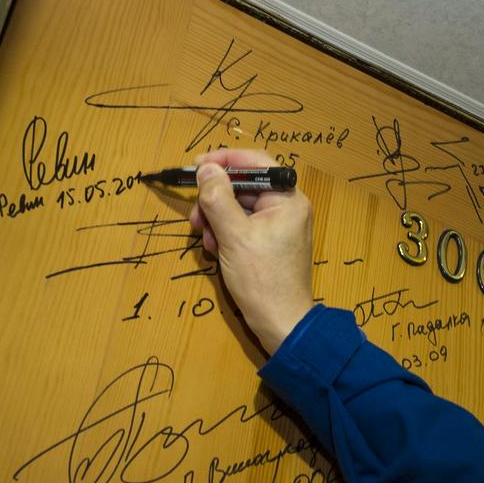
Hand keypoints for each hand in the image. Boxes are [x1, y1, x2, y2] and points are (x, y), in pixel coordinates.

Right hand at [189, 150, 313, 353]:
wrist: (281, 322)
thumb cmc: (262, 280)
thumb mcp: (234, 236)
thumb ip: (218, 198)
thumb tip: (206, 169)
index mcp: (288, 199)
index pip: (256, 162)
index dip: (225, 160)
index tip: (197, 166)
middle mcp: (287, 207)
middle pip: (244, 186)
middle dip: (215, 198)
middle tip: (195, 215)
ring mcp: (278, 226)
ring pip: (239, 207)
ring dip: (216, 218)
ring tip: (206, 239)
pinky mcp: (268, 242)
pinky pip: (242, 226)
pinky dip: (225, 233)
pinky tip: (216, 250)